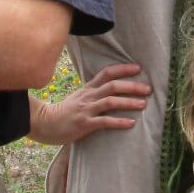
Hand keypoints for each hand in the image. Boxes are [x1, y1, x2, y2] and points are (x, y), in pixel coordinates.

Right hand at [29, 63, 150, 144]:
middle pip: (112, 86)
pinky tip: (130, 123)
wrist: (44, 123)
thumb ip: (94, 94)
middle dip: (132, 86)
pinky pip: (104, 121)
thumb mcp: (79, 98)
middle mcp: (88, 96)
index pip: (107, 73)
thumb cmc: (64, 112)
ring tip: (143, 105)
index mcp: (88, 89)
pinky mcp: (84, 124)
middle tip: (148, 89)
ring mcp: (86, 110)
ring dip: (128, 102)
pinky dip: (119, 122)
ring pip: (110, 101)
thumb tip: (112, 91)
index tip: (139, 68)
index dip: (123, 69)